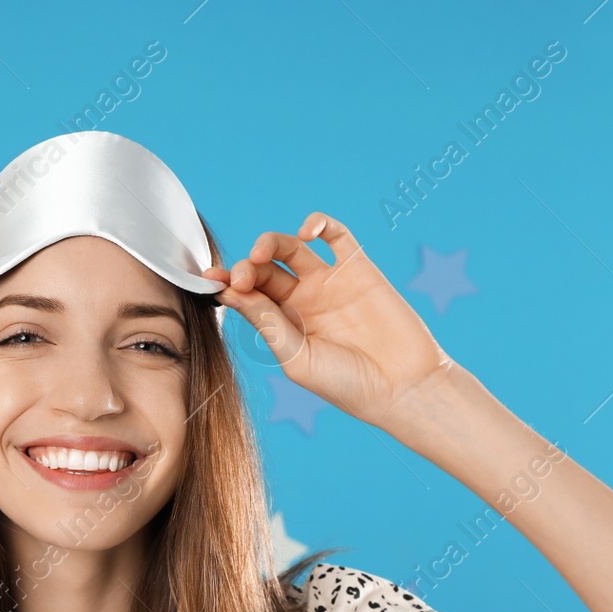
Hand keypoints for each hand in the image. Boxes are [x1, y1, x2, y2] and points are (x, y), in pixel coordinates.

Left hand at [206, 212, 454, 430]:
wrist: (402, 387)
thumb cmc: (347, 384)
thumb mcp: (297, 358)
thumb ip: (267, 323)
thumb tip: (230, 293)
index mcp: (282, 325)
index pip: (247, 295)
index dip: (227, 284)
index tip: (209, 280)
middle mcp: (302, 300)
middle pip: (264, 270)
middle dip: (247, 267)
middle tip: (241, 278)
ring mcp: (329, 282)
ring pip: (291, 248)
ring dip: (270, 243)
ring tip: (262, 253)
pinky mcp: (358, 268)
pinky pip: (336, 235)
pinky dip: (319, 224)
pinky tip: (307, 232)